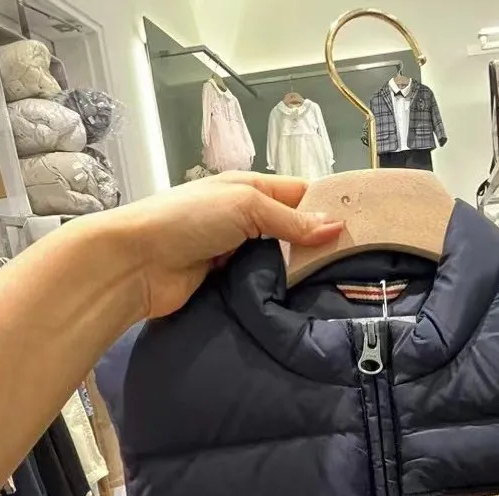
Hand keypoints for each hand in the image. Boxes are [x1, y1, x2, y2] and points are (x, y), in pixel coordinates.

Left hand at [98, 172, 342, 319]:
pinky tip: (302, 305)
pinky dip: (278, 293)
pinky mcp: (227, 285)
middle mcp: (243, 219)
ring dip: (299, 274)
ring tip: (339, 289)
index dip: (328, 207)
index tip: (361, 229)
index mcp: (249, 189)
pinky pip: (261, 287)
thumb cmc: (187, 220)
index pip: (299, 194)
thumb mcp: (245, 206)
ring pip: (279, 262)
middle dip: (319, 245)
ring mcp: (235, 254)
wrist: (136, 264)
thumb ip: (291, 220)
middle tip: (358, 267)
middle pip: (292, 231)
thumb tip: (337, 227)